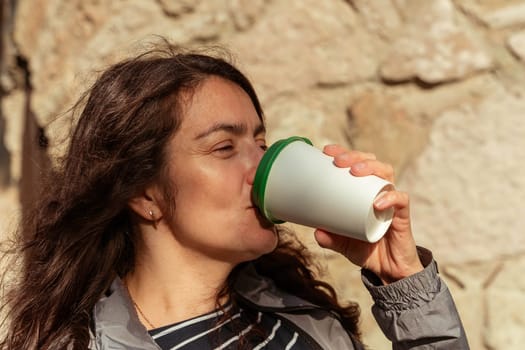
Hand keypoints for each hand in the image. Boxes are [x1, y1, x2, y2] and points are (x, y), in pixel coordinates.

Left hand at [314, 145, 422, 283]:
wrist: (388, 271)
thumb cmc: (367, 250)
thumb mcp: (343, 245)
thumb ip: (331, 239)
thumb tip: (315, 231)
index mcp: (364, 192)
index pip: (357, 164)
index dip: (344, 153)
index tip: (327, 151)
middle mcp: (379, 192)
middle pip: (372, 162)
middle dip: (355, 156)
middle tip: (338, 161)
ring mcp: (391, 202)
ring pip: (387, 173)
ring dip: (371, 167)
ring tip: (355, 172)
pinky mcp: (402, 216)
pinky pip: (401, 200)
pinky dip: (391, 197)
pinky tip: (377, 202)